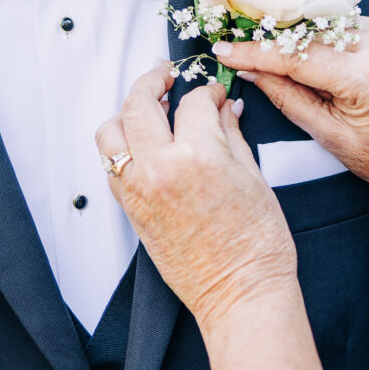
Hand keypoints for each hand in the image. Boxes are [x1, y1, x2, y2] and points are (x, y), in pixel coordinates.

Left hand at [96, 65, 297, 334]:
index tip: (215, 92)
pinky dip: (121, 146)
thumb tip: (225, 108)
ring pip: (111, 132)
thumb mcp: (254, 178)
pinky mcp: (130, 211)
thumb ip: (231, 135)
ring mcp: (138, 191)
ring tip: (147, 106)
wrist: (241, 295)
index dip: (207, 90)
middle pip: (139, 103)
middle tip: (167, 74)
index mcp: (197, 156)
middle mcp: (159, 169)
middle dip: (154, 80)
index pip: (193, 102)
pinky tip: (142, 142)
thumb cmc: (257, 246)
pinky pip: (111, 165)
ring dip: (127, 112)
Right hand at [212, 17, 368, 209]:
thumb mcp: (329, 136)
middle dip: (270, 36)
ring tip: (264, 44)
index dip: (254, 50)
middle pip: (308, 31)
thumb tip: (247, 68)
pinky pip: (346, 25)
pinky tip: (308, 48)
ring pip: (325, 23)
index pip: (295, 55)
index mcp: (365, 79)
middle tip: (234, 39)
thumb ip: (286, 96)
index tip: (222, 47)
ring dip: (297, 33)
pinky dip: (323, 35)